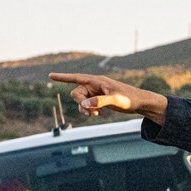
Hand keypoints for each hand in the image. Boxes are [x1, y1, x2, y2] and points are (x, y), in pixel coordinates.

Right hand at [47, 72, 166, 121]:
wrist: (140, 102)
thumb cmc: (130, 98)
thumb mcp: (115, 100)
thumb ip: (99, 101)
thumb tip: (83, 104)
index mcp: (97, 81)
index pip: (76, 78)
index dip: (63, 77)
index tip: (50, 75)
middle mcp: (95, 85)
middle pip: (76, 93)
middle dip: (80, 104)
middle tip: (91, 113)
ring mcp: (96, 92)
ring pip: (81, 100)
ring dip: (84, 109)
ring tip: (95, 115)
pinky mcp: (99, 99)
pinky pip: (87, 105)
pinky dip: (88, 110)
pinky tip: (97, 115)